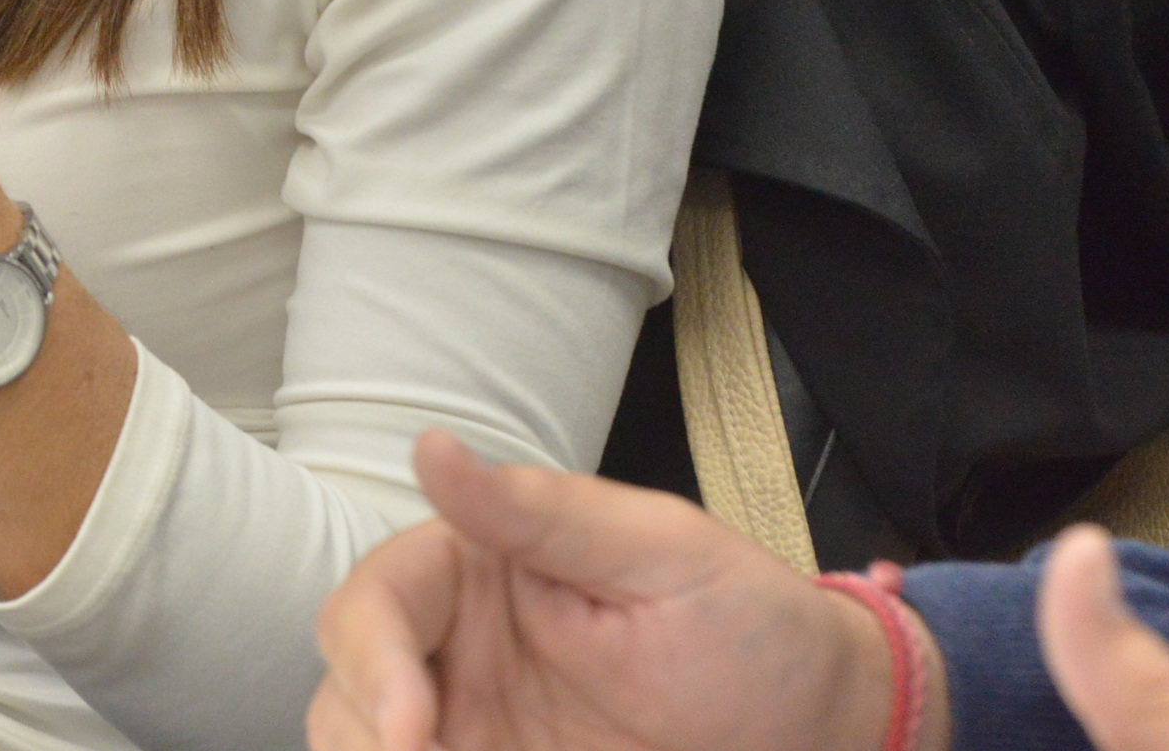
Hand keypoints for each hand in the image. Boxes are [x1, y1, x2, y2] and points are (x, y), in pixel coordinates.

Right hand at [309, 431, 921, 750]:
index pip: (377, 603)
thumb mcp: (658, 553)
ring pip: (362, 739)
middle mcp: (458, 649)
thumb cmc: (750, 625)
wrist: (820, 732)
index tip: (413, 728)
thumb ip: (539, 511)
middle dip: (360, 732)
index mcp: (480, 568)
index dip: (372, 663)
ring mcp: (474, 724)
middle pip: (348, 686)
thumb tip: (429, 447)